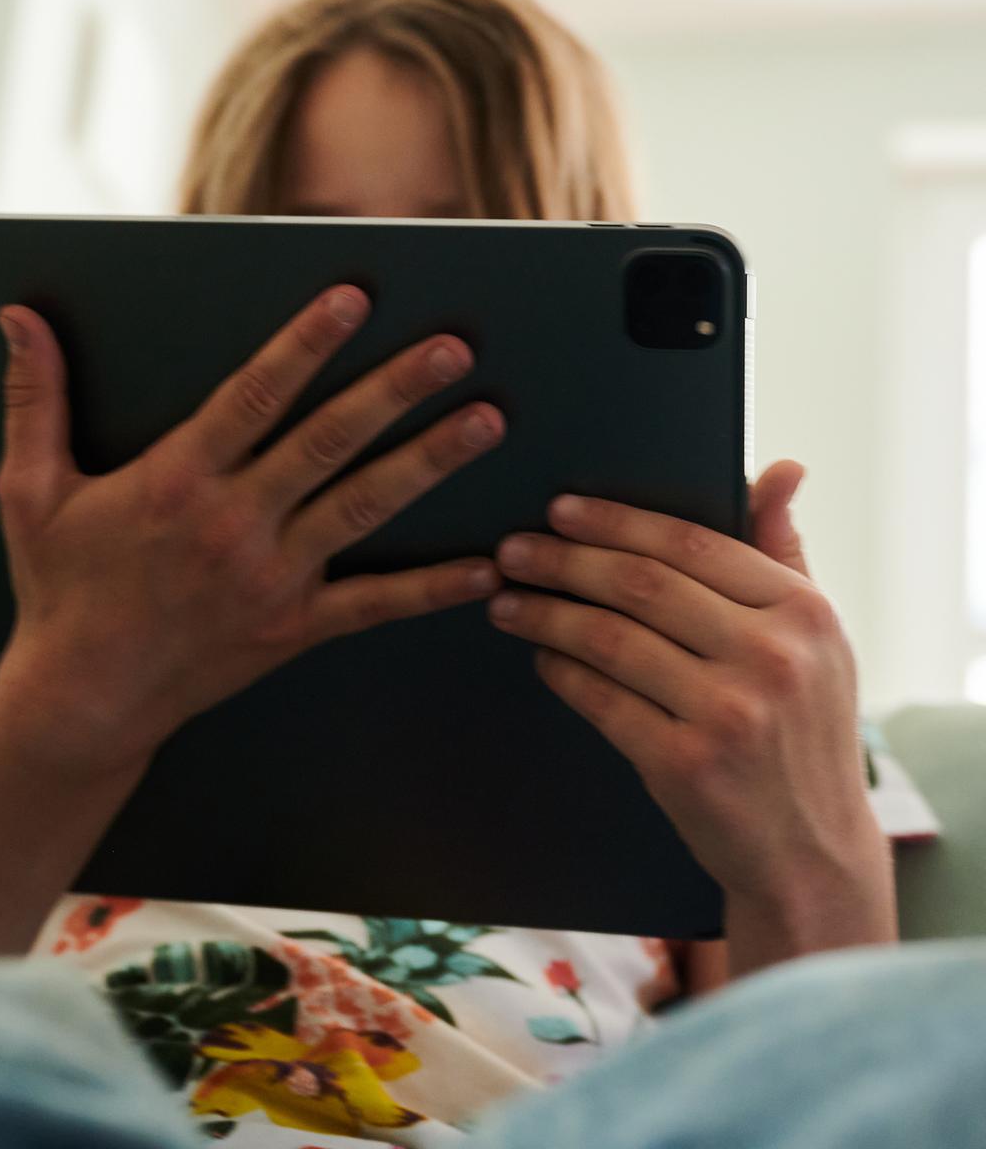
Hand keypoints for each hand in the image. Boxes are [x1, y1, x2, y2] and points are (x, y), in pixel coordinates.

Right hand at [0, 285, 504, 771]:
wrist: (83, 700)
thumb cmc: (61, 590)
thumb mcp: (30, 492)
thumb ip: (35, 400)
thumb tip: (16, 317)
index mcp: (177, 479)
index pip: (254, 395)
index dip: (306, 342)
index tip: (355, 298)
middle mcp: (234, 523)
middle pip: (328, 442)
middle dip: (395, 390)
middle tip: (455, 348)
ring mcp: (272, 577)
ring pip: (363, 507)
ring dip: (428, 462)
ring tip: (486, 421)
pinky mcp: (295, 627)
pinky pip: (373, 605)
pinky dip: (431, 588)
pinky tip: (484, 568)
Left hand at [488, 467, 893, 966]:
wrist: (812, 855)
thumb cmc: (803, 732)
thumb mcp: (817, 641)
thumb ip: (785, 552)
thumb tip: (779, 468)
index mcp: (804, 612)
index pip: (691, 542)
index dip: (615, 521)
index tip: (561, 508)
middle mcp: (772, 656)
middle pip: (641, 584)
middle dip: (564, 559)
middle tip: (512, 548)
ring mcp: (730, 713)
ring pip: (609, 639)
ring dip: (546, 613)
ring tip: (506, 600)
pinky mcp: (687, 765)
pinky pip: (600, 699)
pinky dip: (561, 672)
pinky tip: (540, 657)